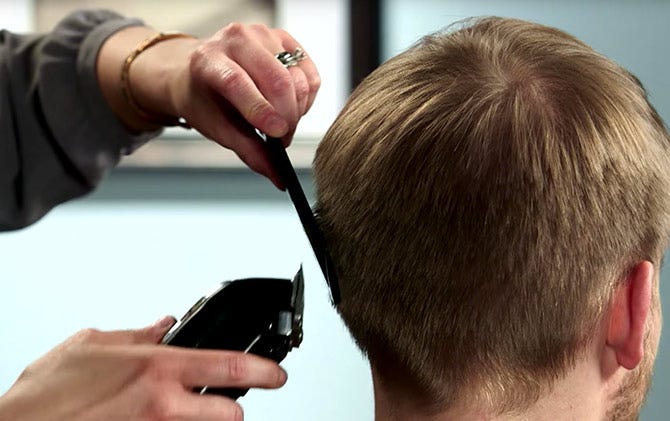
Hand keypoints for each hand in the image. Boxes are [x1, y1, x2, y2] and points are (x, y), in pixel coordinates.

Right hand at [0, 317, 286, 419]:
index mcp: (157, 368)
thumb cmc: (47, 394)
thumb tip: (163, 324)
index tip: (278, 375)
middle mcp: (162, 405)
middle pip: (230, 413)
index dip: (265, 371)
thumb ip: (136, 334)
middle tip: (228, 402)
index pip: (230, 366)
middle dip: (234, 409)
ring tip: (178, 412)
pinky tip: (151, 420)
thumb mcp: (93, 345)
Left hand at [98, 24, 320, 187]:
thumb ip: (250, 152)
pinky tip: (291, 106)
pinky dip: (307, 98)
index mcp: (208, 60)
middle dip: (287, 118)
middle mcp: (236, 38)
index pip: (238, 82)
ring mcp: (263, 34)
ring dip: (298, 111)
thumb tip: (280, 178)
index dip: (260, 110)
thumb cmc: (206, 101)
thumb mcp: (218, 129)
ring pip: (297, 78)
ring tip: (282, 122)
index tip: (279, 135)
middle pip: (276, 80)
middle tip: (282, 140)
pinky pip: (310, 74)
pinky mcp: (284, 38)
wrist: (201, 70)